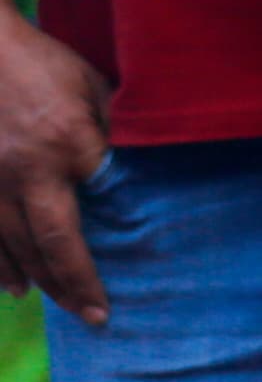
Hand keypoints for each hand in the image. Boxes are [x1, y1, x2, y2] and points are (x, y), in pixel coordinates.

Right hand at [0, 10, 108, 324]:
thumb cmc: (44, 64)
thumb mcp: (93, 88)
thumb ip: (110, 132)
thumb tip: (125, 174)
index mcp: (69, 145)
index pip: (98, 207)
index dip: (109, 247)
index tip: (129, 276)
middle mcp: (26, 173)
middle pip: (51, 243)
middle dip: (74, 285)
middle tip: (95, 318)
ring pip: (13, 246)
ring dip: (38, 280)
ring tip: (61, 306)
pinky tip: (13, 285)